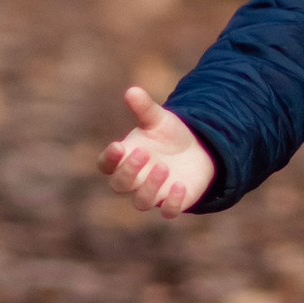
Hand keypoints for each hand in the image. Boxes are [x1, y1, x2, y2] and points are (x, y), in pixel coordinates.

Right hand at [100, 85, 217, 217]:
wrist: (198, 149)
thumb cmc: (168, 134)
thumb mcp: (157, 118)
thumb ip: (144, 108)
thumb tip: (132, 90)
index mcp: (124, 159)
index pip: (105, 165)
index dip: (108, 159)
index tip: (118, 146)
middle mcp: (134, 180)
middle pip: (119, 185)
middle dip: (128, 171)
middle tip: (143, 153)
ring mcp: (153, 194)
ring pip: (141, 202)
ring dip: (149, 187)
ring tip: (163, 167)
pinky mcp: (173, 203)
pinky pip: (168, 211)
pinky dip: (172, 202)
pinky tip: (180, 186)